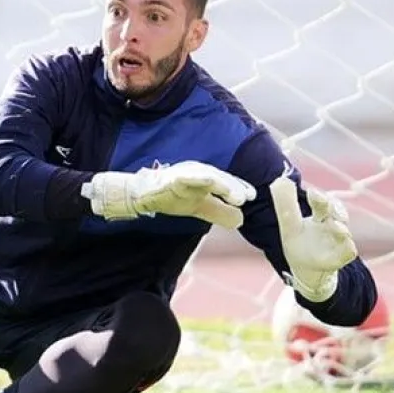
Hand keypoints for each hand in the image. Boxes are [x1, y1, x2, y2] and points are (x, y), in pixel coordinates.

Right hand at [82, 161, 255, 228]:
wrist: (141, 195)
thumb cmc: (172, 197)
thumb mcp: (200, 207)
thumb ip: (219, 211)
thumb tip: (242, 219)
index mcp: (206, 179)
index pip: (226, 182)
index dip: (239, 188)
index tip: (251, 196)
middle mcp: (198, 173)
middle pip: (219, 178)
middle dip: (233, 186)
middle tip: (245, 198)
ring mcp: (184, 174)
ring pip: (207, 176)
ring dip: (222, 184)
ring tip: (235, 196)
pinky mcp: (170, 178)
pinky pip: (186, 177)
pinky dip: (198, 179)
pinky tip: (209, 182)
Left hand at [269, 174, 357, 301]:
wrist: (306, 270)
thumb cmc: (300, 243)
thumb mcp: (289, 225)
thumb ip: (286, 205)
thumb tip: (279, 180)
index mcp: (320, 216)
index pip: (322, 203)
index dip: (319, 197)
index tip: (311, 193)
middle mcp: (332, 226)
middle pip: (337, 213)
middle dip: (332, 207)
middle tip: (322, 203)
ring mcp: (338, 242)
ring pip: (344, 232)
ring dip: (340, 228)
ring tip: (334, 224)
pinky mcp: (340, 257)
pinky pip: (349, 251)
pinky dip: (347, 246)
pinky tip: (345, 242)